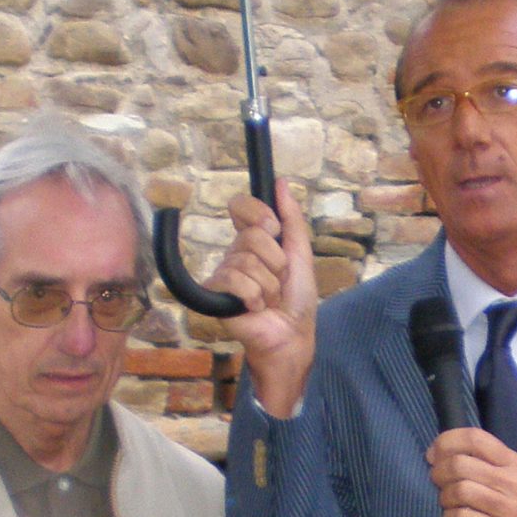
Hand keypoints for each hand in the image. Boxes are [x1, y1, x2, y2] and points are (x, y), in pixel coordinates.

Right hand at [214, 181, 318, 417]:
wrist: (293, 334)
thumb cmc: (297, 299)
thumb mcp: (300, 253)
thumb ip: (291, 218)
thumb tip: (280, 182)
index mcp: (252, 240)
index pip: (241, 206)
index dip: (259, 214)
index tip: (275, 230)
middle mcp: (235, 253)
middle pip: (251, 236)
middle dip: (276, 261)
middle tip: (279, 280)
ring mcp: (224, 274)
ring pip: (247, 261)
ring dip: (269, 284)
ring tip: (270, 299)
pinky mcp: (216, 295)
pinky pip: (234, 280)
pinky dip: (254, 296)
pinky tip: (255, 308)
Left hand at [427, 428, 516, 516]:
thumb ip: (492, 464)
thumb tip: (451, 455)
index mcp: (514, 463)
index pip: (474, 438)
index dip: (446, 441)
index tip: (434, 453)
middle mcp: (509, 481)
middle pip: (459, 464)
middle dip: (438, 472)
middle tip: (437, 481)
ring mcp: (504, 508)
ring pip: (458, 491)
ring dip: (444, 498)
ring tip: (449, 504)